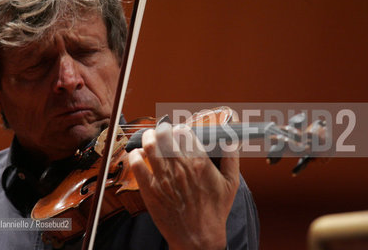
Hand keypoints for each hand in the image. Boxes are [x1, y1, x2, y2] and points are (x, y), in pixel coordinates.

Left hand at [128, 122, 239, 249]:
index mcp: (200, 163)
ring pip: (149, 145)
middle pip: (164, 134)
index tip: (178, 132)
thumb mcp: (231, 184)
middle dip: (162, 129)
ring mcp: (163, 178)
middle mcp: (180, 167)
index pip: (184, 132)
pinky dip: (135, 155)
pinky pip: (137, 164)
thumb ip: (232, 158)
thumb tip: (231, 139)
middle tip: (161, 132)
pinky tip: (138, 155)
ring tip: (149, 138)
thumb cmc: (214, 212)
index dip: (179, 129)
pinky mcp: (150, 189)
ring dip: (147, 137)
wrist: (199, 238)